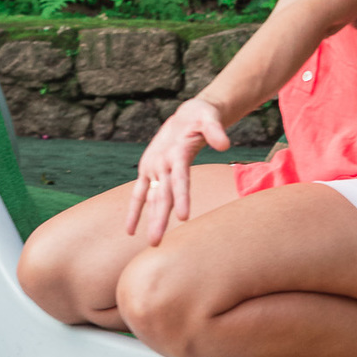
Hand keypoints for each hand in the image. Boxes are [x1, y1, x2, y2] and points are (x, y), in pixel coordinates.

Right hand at [125, 95, 230, 245]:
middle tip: (156, 241)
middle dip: (159, 218)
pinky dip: (135, 211)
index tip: (184, 218)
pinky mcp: (148, 171)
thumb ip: (216, 131)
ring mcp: (152, 167)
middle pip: (161, 194)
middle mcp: (161, 162)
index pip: (180, 179)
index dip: (182, 198)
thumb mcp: (209, 118)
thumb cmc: (201, 117)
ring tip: (152, 243)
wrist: (186, 114)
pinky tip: (130, 231)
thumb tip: (226, 145)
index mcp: (176, 152)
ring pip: (150, 197)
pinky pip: (140, 194)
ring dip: (149, 220)